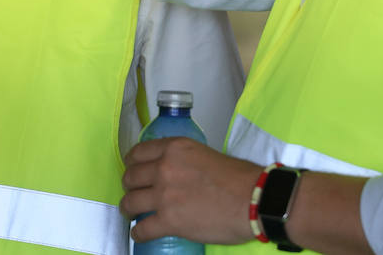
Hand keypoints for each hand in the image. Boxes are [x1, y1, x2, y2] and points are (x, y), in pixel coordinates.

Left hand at [121, 138, 259, 244]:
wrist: (254, 200)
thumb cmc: (239, 178)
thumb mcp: (205, 154)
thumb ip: (184, 160)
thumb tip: (176, 171)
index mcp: (174, 148)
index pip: (138, 152)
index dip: (132, 164)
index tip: (133, 170)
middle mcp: (164, 168)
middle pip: (131, 177)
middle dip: (130, 186)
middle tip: (135, 193)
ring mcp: (164, 195)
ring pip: (130, 202)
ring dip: (129, 209)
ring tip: (132, 214)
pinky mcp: (169, 220)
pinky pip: (142, 229)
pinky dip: (138, 233)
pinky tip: (140, 233)